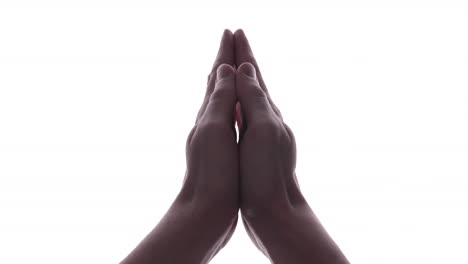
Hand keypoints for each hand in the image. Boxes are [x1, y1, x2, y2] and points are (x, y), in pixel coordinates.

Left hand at [121, 30, 238, 263]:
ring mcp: (214, 137)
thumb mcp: (215, 129)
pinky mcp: (221, 152)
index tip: (231, 30)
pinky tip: (231, 111)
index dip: (225, 51)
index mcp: (209, 114)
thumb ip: (221, 99)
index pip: (218, 74)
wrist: (206, 211)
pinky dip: (230, 106)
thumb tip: (224, 68)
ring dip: (226, 81)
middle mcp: (209, 122)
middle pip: (217, 83)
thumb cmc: (213, 173)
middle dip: (225, 59)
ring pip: (220, 100)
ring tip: (229, 68)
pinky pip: (226, 119)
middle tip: (231, 39)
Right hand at [234, 30, 348, 263]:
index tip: (235, 31)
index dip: (244, 51)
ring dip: (240, 80)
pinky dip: (237, 105)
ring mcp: (260, 136)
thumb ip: (255, 99)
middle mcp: (266, 121)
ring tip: (233, 67)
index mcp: (268, 112)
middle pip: (253, 82)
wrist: (274, 212)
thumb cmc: (267, 173)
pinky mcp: (253, 151)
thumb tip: (247, 67)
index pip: (254, 73)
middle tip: (234, 38)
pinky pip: (244, 118)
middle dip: (243, 59)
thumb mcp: (263, 129)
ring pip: (248, 99)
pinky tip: (235, 109)